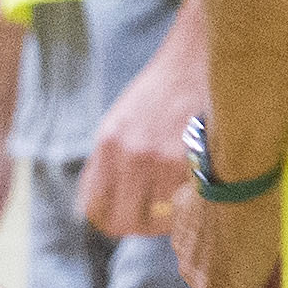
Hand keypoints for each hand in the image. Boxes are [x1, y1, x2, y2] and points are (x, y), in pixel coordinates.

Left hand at [77, 69, 188, 240]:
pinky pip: (183, 207)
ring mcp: (163, 159)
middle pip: (124, 221)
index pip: (95, 208)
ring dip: (164, 220)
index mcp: (108, 144)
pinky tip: (189, 194)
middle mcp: (132, 154)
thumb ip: (105, 165)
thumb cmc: (157, 94)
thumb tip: (90, 209)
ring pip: (156, 221)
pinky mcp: (194, 161)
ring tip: (172, 206)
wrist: (197, 61)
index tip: (122, 218)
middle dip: (135, 226)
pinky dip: (185, 208)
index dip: (108, 220)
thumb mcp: (118, 123)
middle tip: (149, 219)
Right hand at [174, 188, 282, 287]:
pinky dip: (217, 237)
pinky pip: (199, 241)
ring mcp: (183, 249)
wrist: (240, 162)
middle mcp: (195, 278)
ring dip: (233, 262)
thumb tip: (280, 282)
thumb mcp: (284, 252)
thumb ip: (277, 279)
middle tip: (280, 267)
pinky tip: (235, 216)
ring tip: (257, 239)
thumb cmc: (272, 209)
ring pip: (212, 270)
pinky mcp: (179, 221)